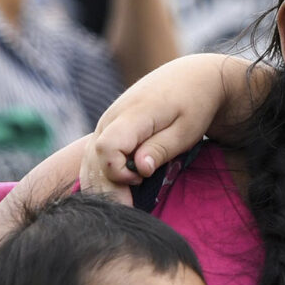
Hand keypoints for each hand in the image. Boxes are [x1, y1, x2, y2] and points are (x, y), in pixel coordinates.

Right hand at [81, 52, 257, 196]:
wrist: (191, 77)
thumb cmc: (194, 105)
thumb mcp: (186, 129)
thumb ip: (161, 149)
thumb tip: (139, 169)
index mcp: (132, 114)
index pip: (107, 148)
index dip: (118, 171)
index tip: (140, 179)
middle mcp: (111, 116)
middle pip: (94, 158)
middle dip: (108, 187)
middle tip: (129, 207)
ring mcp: (106, 121)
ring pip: (89, 158)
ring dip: (102, 183)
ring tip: (124, 202)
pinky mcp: (107, 127)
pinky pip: (93, 154)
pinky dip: (100, 174)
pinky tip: (115, 190)